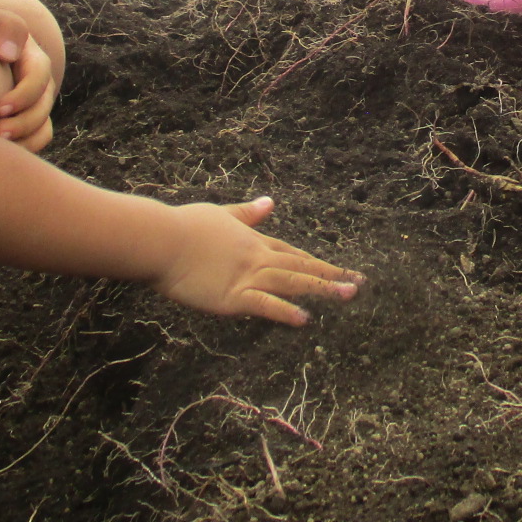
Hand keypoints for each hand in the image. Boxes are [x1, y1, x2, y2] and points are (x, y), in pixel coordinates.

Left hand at [0, 8, 57, 150]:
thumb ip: (4, 26)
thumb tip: (8, 55)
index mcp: (32, 59)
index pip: (39, 75)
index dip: (24, 95)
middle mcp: (39, 84)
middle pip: (43, 107)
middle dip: (23, 123)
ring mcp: (34, 106)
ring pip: (42, 129)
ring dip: (24, 141)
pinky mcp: (26, 125)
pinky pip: (35, 142)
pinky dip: (23, 151)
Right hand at [155, 198, 363, 325]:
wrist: (162, 240)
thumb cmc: (184, 226)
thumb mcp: (220, 214)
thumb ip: (246, 213)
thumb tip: (269, 202)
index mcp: (252, 241)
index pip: (291, 253)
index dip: (314, 262)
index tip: (336, 269)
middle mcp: (256, 257)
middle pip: (301, 266)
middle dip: (331, 275)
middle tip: (360, 282)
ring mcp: (247, 277)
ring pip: (292, 282)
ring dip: (322, 288)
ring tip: (349, 294)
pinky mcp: (233, 297)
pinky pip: (265, 305)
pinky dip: (285, 311)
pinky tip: (305, 319)